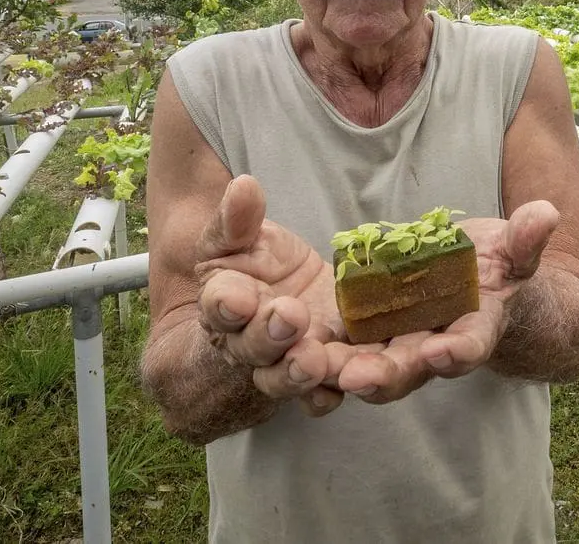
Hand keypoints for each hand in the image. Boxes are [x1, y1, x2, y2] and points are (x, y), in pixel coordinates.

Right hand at [194, 175, 346, 415]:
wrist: (284, 294)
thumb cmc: (256, 265)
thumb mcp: (243, 237)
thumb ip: (239, 219)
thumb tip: (244, 185)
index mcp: (227, 305)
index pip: (221, 306)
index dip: (227, 303)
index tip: (237, 295)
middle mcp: (252, 344)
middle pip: (256, 348)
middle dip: (270, 335)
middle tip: (289, 316)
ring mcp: (290, 361)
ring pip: (291, 376)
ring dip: (303, 372)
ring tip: (316, 359)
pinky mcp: (328, 371)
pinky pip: (326, 393)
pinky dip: (337, 391)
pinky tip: (357, 381)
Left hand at [321, 199, 558, 404]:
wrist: (476, 282)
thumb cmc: (500, 267)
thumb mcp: (515, 251)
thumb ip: (526, 238)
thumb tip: (546, 213)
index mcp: (475, 330)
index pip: (470, 346)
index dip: (459, 351)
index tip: (444, 350)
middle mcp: (433, 347)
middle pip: (409, 368)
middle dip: (385, 374)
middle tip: (358, 377)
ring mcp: (396, 343)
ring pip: (367, 363)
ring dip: (340, 369)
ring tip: (312, 366)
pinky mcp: (364, 331)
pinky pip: (339, 346)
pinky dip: (319, 351)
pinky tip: (290, 349)